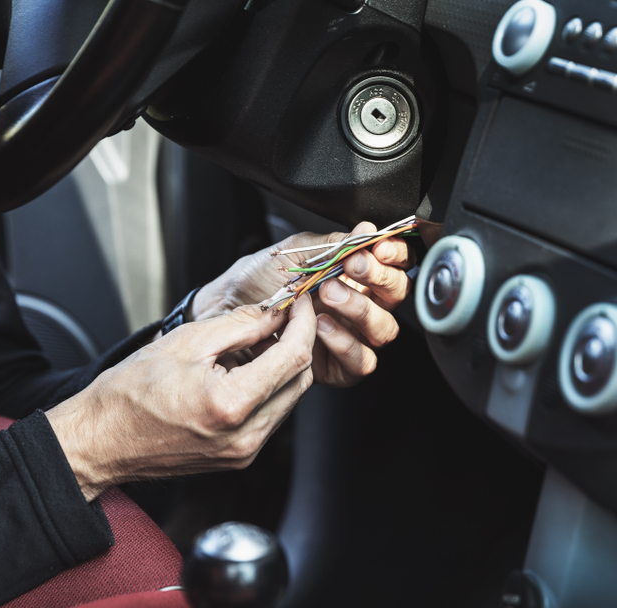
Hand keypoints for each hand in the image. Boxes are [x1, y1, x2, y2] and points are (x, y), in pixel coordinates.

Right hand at [48, 297, 316, 500]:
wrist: (102, 440)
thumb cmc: (128, 395)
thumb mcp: (185, 342)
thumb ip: (239, 325)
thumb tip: (275, 313)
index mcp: (232, 404)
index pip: (294, 357)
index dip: (303, 323)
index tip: (300, 302)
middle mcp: (245, 436)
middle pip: (299, 381)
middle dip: (297, 343)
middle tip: (281, 316)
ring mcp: (243, 452)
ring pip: (287, 400)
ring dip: (282, 367)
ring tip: (256, 342)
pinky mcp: (236, 458)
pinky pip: (268, 418)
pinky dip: (266, 389)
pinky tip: (242, 371)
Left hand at [192, 221, 412, 386]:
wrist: (222, 311)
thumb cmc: (254, 282)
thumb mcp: (293, 254)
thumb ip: (333, 244)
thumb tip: (366, 230)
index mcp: (352, 276)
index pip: (392, 266)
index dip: (394, 255)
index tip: (380, 247)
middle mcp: (355, 307)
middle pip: (394, 297)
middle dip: (378, 279)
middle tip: (352, 267)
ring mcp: (347, 337)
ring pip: (382, 330)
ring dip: (360, 309)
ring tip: (328, 295)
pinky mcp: (334, 367)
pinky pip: (359, 362)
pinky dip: (345, 343)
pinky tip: (322, 326)